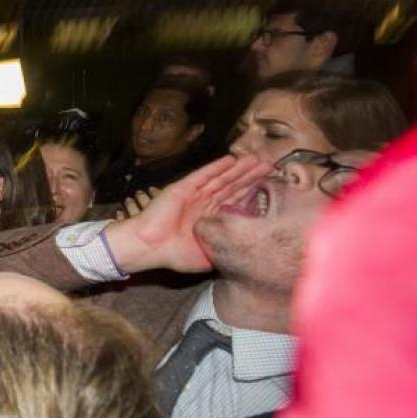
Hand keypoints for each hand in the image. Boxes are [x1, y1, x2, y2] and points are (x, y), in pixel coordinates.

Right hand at [104, 155, 272, 273]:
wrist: (148, 247)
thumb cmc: (173, 254)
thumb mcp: (207, 257)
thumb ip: (223, 250)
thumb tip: (245, 252)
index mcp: (210, 219)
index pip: (235, 202)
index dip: (252, 193)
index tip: (271, 185)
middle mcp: (204, 204)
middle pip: (232, 187)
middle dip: (250, 177)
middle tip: (270, 166)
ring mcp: (194, 195)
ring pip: (221, 179)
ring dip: (238, 169)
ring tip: (256, 160)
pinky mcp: (183, 188)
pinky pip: (203, 175)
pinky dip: (217, 167)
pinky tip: (231, 160)